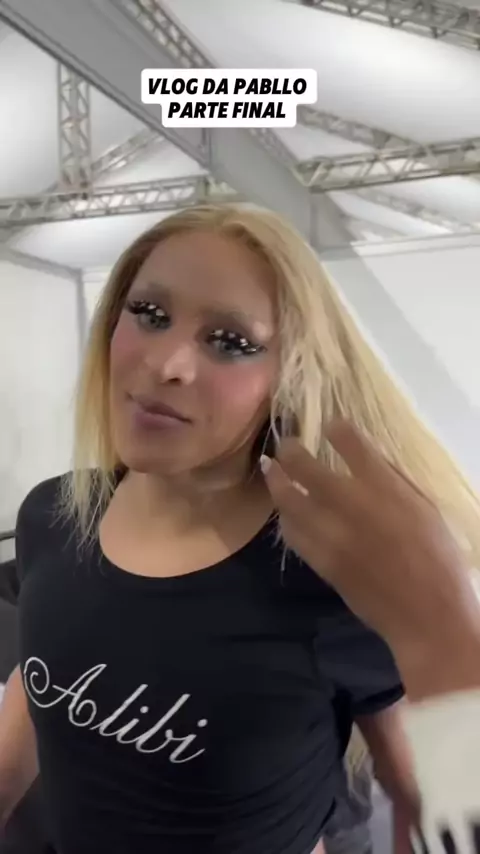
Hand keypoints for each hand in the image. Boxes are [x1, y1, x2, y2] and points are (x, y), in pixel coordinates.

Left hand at [262, 420, 479, 698]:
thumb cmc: (437, 558)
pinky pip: (292, 533)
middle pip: (305, 465)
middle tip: (285, 443)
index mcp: (383, 486)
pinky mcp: (320, 560)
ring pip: (288, 498)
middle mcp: (351, 503)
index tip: (330, 426)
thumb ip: (393, 481)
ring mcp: (330, 533)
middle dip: (290, 448)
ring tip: (270, 469)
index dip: (336, 428)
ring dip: (276, 480)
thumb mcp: (425, 508)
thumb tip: (367, 461)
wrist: (426, 614)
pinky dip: (285, 518)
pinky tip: (284, 512)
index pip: (349, 442)